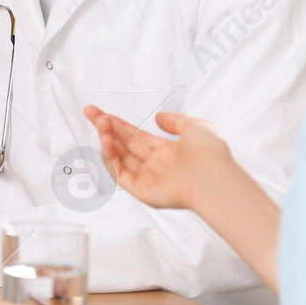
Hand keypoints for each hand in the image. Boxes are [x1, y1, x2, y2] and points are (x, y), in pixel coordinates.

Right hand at [84, 107, 236, 212]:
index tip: (104, 114)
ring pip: (120, 159)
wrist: (213, 176)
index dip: (120, 124)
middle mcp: (157, 166)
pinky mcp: (143, 191)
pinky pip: (121, 175)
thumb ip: (175, 120)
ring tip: (100, 125)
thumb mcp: (195, 126)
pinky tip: (106, 143)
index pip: (137, 136)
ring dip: (108, 141)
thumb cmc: (210, 154)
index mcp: (168, 152)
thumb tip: (159, 117)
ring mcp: (149, 179)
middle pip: (125, 145)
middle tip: (92, 113)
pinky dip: (111, 159)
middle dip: (107, 128)